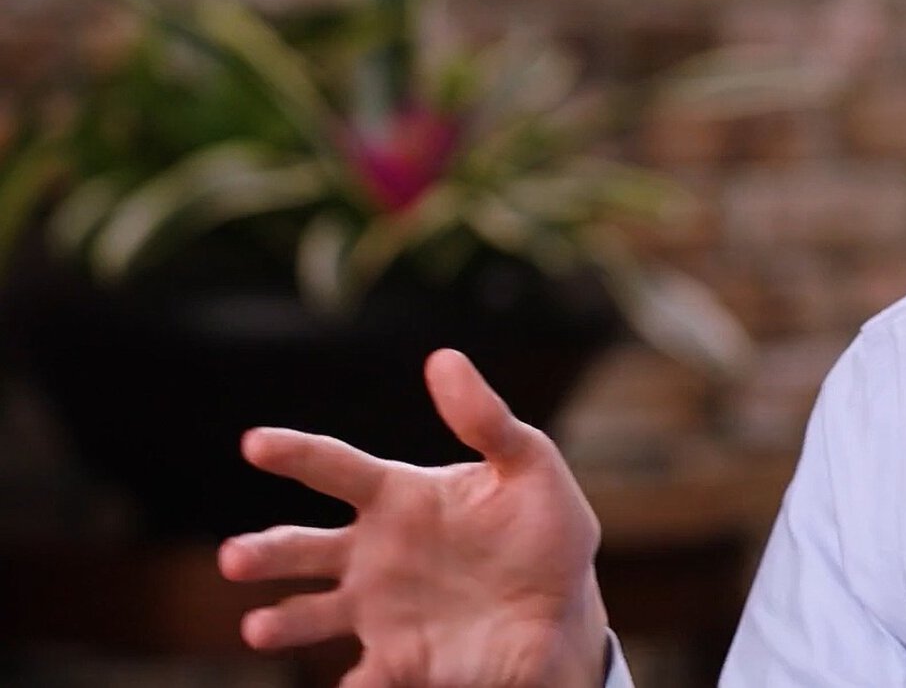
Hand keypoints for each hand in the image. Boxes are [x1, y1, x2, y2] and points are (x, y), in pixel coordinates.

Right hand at [219, 348, 609, 687]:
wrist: (562, 610)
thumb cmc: (542, 530)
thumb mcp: (530, 467)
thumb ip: (486, 420)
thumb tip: (443, 359)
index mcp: (401, 498)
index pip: (337, 468)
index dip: (297, 453)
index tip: (256, 442)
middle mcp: (375, 553)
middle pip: (304, 548)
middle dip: (267, 552)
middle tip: (234, 558)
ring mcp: (379, 609)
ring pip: (312, 614)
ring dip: (284, 621)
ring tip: (260, 627)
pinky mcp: (398, 660)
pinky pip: (362, 679)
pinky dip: (350, 686)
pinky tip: (346, 687)